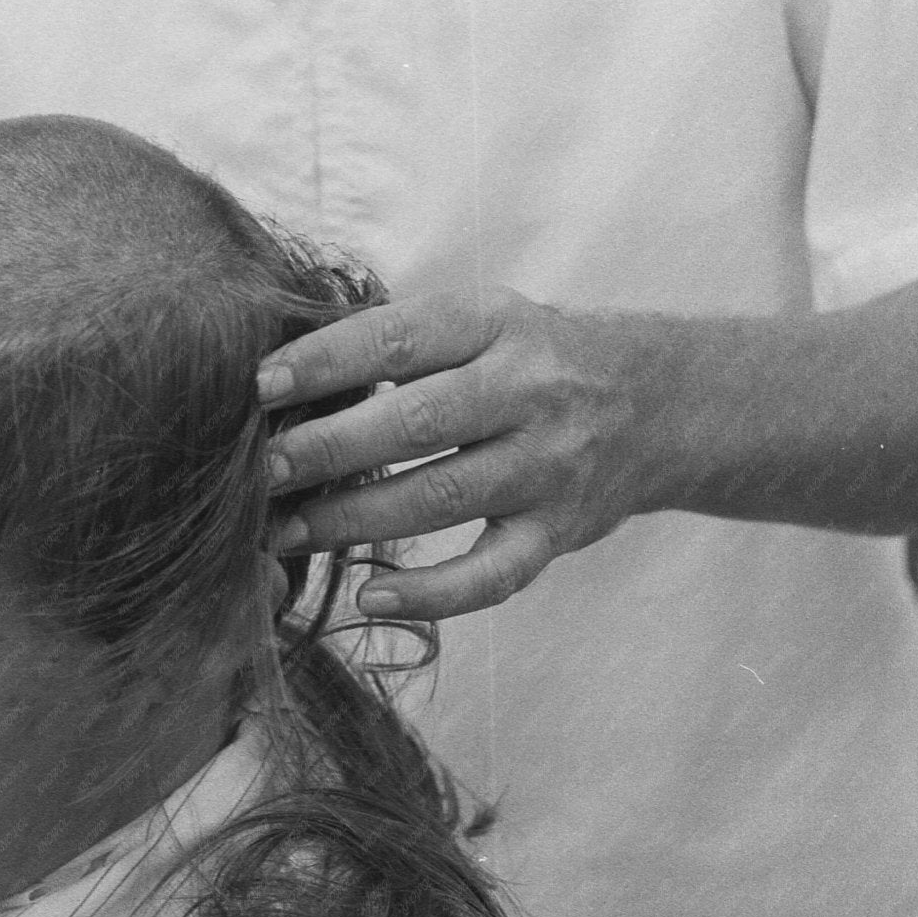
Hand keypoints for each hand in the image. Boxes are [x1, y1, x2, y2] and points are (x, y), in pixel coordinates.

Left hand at [257, 289, 652, 619]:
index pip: (399, 337)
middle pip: (417, 422)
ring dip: (353, 520)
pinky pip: (492, 575)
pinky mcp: (559, 532)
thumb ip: (402, 342)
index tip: (260, 386)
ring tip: (286, 532)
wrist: (657, 403)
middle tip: (264, 471)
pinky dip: (429, 593)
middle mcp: (529, 390)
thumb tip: (287, 379)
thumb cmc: (532, 357)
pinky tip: (370, 595)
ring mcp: (549, 466)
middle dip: (329, 448)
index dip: (325, 362)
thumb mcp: (482, 321)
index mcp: (497, 323)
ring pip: (442, 498)